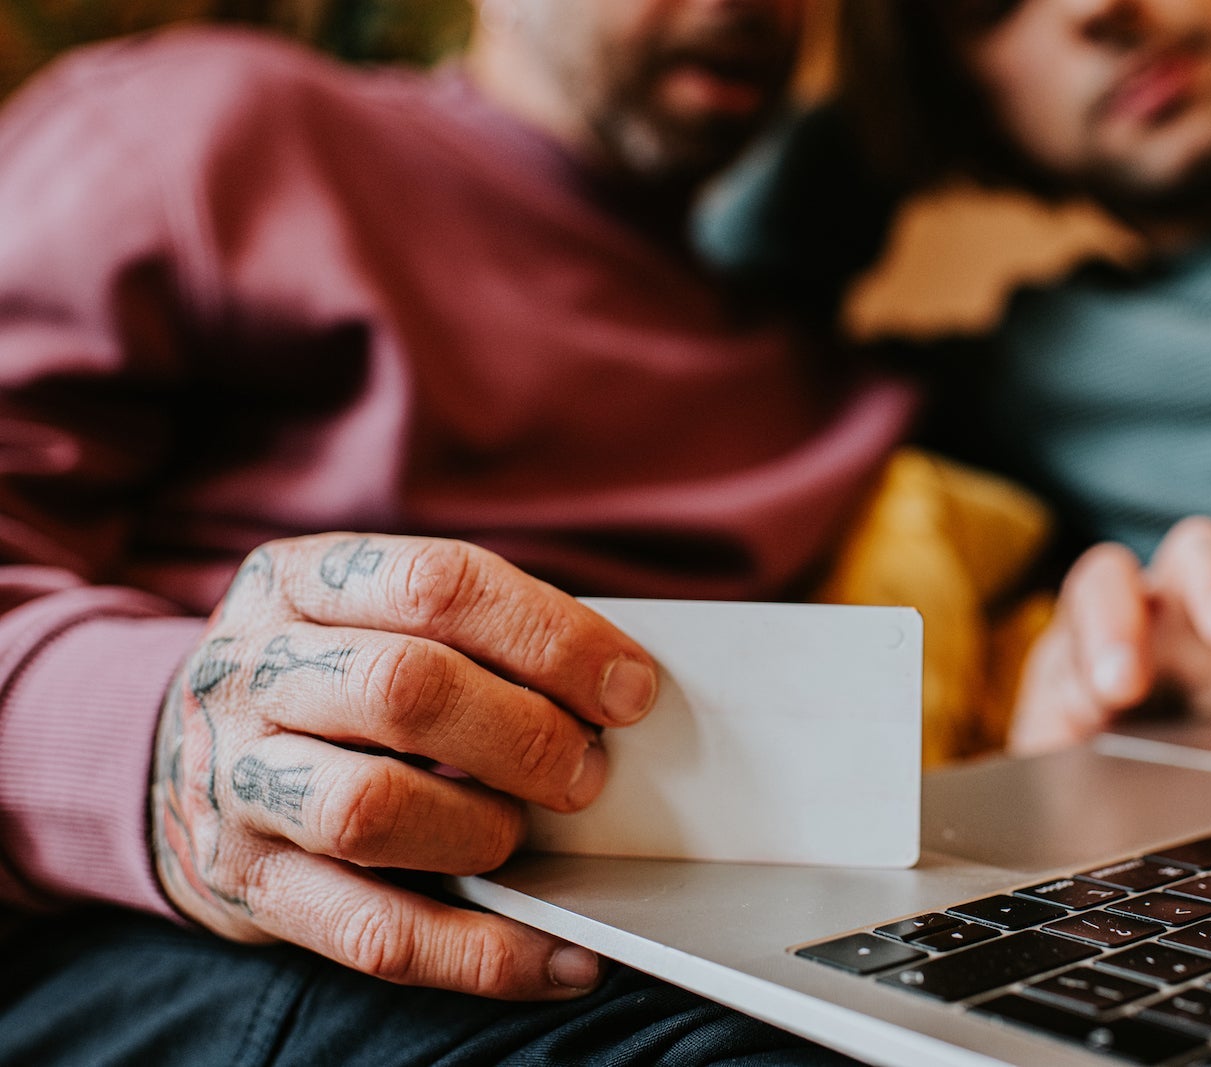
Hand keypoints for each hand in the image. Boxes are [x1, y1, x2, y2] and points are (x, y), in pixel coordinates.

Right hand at [149, 534, 658, 998]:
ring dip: (484, 827)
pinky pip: (373, 933)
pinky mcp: (247, 884)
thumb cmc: (327, 679)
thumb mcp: (368, 615)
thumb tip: (618, 692)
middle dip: (526, 734)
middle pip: (406, 688)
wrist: (170, 757)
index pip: (439, 585)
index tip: (629, 688)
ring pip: (371, 808)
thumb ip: (473, 636)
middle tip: (587, 769)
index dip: (552, 637)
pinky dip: (482, 954)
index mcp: (299, 581)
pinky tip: (558, 956)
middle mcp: (252, 672)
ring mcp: (234, 781)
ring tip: (524, 832)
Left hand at [1008, 518, 1210, 753]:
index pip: (1104, 584)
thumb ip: (1058, 728)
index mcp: (1101, 612)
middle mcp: (1169, 602)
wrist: (1102, 760)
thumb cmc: (1072, 734)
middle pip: (1193, 553)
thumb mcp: (1050, 736)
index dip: (1110, 626)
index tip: (1117, 688)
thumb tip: (1082, 731)